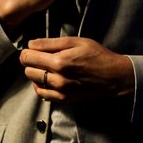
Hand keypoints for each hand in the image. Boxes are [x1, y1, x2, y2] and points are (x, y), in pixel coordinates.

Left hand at [19, 36, 133, 102]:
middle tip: (42, 57)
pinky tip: (50, 79)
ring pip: (34, 82)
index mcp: (59, 62)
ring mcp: (60, 92)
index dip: (27, 51)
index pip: (28, 57)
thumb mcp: (76, 41)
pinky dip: (42, 86)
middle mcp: (57, 79)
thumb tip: (31, 44)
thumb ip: (50, 43)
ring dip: (36, 74)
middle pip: (28, 70)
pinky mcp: (64, 100)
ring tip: (48, 68)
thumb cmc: (98, 56)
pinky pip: (42, 94)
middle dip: (31, 62)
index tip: (32, 50)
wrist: (115, 77)